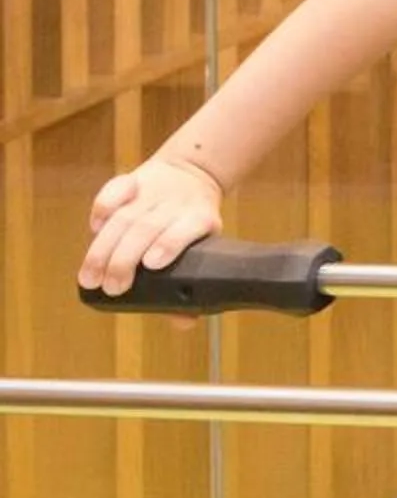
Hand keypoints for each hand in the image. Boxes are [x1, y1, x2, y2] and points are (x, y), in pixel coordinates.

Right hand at [80, 156, 226, 296]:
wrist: (193, 175)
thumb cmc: (192, 223)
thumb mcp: (204, 246)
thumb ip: (191, 281)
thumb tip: (184, 322)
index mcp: (200, 219)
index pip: (186, 229)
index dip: (170, 244)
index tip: (152, 264)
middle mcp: (176, 204)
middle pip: (148, 228)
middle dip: (125, 259)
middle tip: (111, 288)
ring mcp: (153, 191)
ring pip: (126, 216)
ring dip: (105, 246)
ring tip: (91, 276)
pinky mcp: (133, 180)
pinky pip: (116, 189)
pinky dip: (103, 206)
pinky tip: (94, 227)